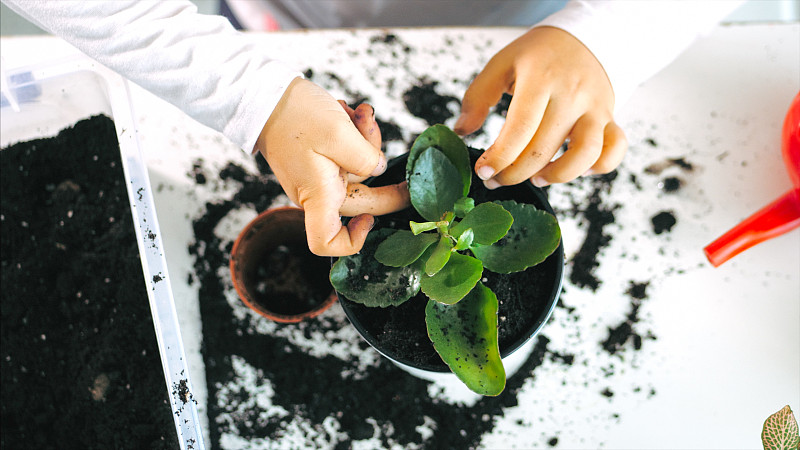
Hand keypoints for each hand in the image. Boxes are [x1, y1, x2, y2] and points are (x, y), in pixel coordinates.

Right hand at [256, 78, 408, 255]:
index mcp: (317, 195)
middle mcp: (317, 192)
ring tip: (359, 114)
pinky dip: (354, 134)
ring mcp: (318, 176)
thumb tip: (380, 169)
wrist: (265, 94)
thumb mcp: (339, 134)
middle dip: (378, 166)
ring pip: (358, 169)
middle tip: (382, 139)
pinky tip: (350, 113)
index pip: (327, 242)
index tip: (370, 219)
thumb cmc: (295, 115)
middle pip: (361, 198)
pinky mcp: (319, 160)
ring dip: (366, 139)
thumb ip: (366, 159)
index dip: (353, 241)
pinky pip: (347, 155)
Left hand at [454, 26, 627, 188]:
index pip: (519, 129)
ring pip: (585, 153)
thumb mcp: (502, 63)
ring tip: (536, 178)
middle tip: (497, 179)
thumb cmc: (537, 55)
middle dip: (515, 173)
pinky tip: (576, 170)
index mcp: (541, 78)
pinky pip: (614, 150)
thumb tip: (462, 131)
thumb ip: (478, 96)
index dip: (499, 157)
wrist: (583, 37)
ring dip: (558, 176)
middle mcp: (572, 94)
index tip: (483, 171)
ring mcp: (596, 107)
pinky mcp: (610, 117)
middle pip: (544, 148)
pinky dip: (599, 167)